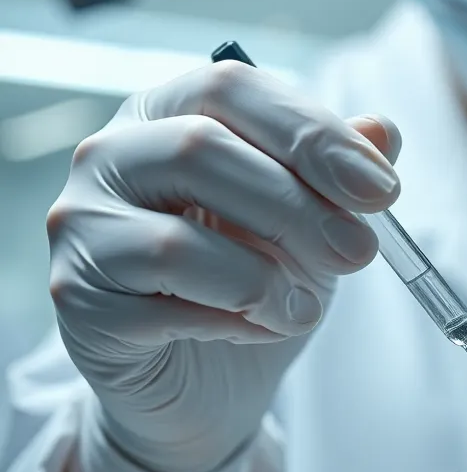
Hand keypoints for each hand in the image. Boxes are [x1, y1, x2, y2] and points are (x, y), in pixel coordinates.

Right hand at [47, 60, 399, 471]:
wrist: (209, 383)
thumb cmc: (253, 288)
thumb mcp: (312, 228)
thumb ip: (337, 177)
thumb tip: (382, 131)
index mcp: (167, 114)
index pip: (231, 88)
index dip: (313, 134)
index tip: (382, 189)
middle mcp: (109, 156)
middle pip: (201, 149)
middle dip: (299, 208)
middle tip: (359, 253)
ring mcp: (82, 226)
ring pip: (178, 240)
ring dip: (266, 281)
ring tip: (303, 311)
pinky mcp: (79, 299)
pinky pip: (163, 307)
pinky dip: (231, 323)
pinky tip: (257, 331)